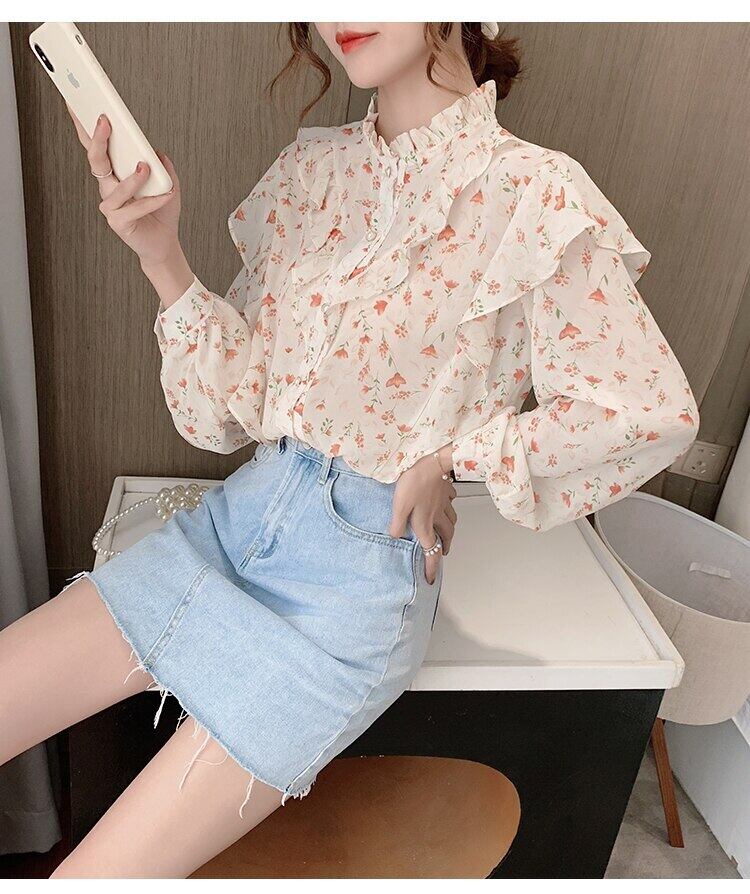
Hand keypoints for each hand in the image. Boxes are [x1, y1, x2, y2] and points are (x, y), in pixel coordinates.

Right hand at [65, 104, 181, 267]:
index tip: (76, 102)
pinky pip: (133, 209)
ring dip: (132, 177)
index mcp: (115, 173)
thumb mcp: (169, 183)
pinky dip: (151, 202)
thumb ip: (163, 166)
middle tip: (104, 120)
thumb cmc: (162, 212)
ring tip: (145, 167)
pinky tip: (166, 195)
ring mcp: (111, 206)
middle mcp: (108, 187)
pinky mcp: (118, 223)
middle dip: (98, 139)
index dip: (84, 126)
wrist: (164, 243)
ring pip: (115, 187)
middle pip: (96, 159)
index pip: (97, 146)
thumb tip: (156, 151)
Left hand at [389, 447, 456, 584]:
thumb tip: (394, 537)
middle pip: (446, 537)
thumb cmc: (413, 482)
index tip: (431, 578)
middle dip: (445, 548)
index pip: (431, 551)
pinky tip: (445, 504)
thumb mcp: (399, 506)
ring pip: (452, 521)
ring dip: (449, 530)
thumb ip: (396, 524)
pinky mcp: (446, 490)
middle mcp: (438, 516)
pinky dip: (449, 507)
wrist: (430, 461)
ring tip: (445, 533)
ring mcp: (444, 503)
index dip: (431, 567)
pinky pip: (451, 502)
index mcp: (425, 523)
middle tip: (442, 553)